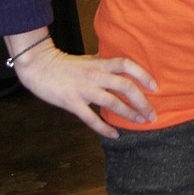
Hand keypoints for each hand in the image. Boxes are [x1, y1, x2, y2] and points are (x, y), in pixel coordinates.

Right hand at [13, 38, 157, 137]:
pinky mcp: (72, 102)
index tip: (155, 87)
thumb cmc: (65, 64)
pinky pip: (90, 118)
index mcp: (99, 64)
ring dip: (129, 114)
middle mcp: (95, 75)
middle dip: (142, 101)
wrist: (38, 67)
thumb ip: (104, 62)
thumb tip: (120, 63)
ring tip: (140, 122)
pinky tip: (114, 134)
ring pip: (112, 102)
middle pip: (125, 86)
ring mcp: (83, 89)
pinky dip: (104, 128)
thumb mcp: (88, 59)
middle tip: (152, 114)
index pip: (126, 65)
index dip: (143, 74)